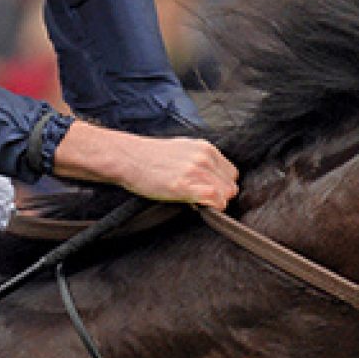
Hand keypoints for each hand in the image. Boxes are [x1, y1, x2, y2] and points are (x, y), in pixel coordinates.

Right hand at [52, 123, 237, 208]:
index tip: (207, 192)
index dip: (221, 186)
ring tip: (193, 202)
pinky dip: (210, 208)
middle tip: (199, 200)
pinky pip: (216, 201)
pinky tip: (194, 206)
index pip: (231, 173)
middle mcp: (205, 157)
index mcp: (206, 148)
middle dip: (219, 196)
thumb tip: (210, 179)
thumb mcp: (181, 151)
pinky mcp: (187, 185)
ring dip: (214, 203)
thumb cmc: (148, 157)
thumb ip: (199, 161)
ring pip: (226, 195)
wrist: (127, 157)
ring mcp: (197, 170)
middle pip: (231, 186)